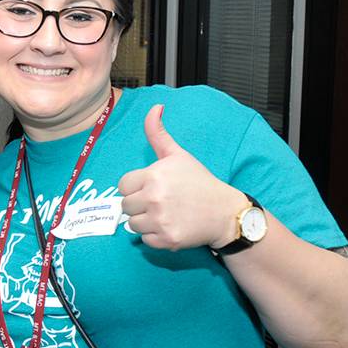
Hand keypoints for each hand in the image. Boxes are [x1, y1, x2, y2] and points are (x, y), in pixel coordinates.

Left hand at [118, 105, 247, 250]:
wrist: (224, 212)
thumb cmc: (199, 182)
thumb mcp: (178, 155)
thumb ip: (158, 134)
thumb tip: (154, 107)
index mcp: (154, 176)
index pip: (123, 185)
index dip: (135, 186)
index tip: (151, 187)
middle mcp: (154, 198)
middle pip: (125, 206)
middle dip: (139, 204)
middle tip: (160, 202)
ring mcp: (160, 220)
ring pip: (133, 224)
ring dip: (145, 221)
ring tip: (165, 213)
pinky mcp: (166, 240)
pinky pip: (145, 240)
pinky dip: (154, 236)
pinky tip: (170, 225)